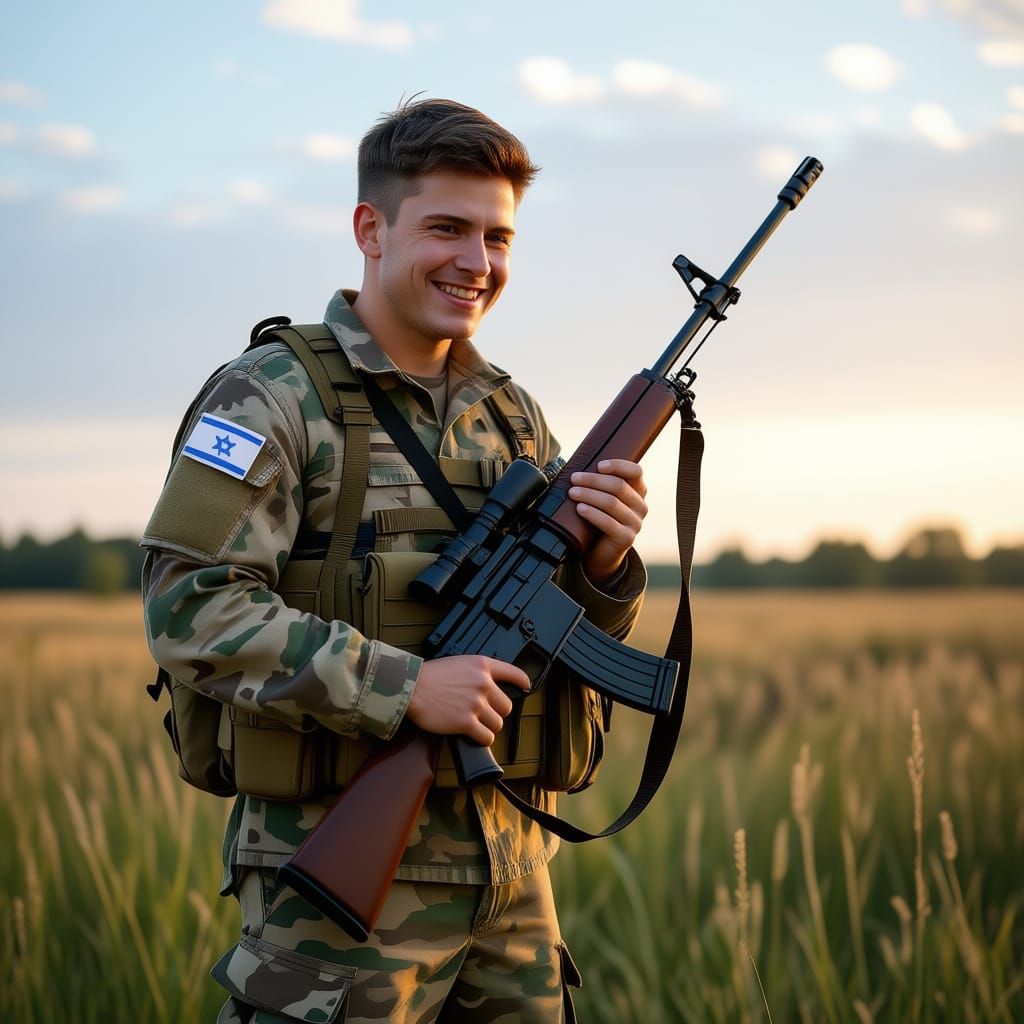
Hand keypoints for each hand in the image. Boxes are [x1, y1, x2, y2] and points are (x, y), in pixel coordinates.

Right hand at [406, 656, 530, 745]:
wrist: (411, 686)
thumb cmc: (430, 675)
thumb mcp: (458, 663)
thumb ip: (476, 673)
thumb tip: (488, 688)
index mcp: (482, 666)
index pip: (513, 672)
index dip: (522, 681)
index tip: (525, 686)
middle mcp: (483, 684)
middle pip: (506, 706)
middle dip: (496, 712)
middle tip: (483, 714)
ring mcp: (476, 704)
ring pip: (497, 723)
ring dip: (488, 727)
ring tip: (475, 724)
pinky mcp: (466, 722)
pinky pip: (486, 737)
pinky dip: (482, 739)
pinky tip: (474, 736)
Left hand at [568, 459, 647, 584]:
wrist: (601, 552)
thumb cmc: (599, 520)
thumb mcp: (602, 499)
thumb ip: (600, 483)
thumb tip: (579, 465)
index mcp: (638, 492)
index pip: (636, 472)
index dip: (618, 465)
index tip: (598, 465)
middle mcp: (640, 506)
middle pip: (618, 486)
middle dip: (593, 480)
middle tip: (574, 479)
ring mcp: (635, 523)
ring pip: (612, 503)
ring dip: (589, 495)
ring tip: (572, 492)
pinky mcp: (626, 538)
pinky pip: (608, 523)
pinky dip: (592, 513)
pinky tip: (580, 508)